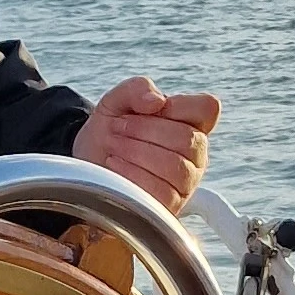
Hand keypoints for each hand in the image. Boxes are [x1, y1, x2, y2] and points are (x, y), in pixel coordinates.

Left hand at [77, 76, 220, 211]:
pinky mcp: (170, 205)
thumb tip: (157, 101)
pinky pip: (160, 191)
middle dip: (145, 130)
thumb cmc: (112, 130)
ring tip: (113, 145)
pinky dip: (132, 174)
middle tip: (116, 128)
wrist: (87, 162)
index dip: (178, 106)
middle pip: (187, 138)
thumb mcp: (117, 100)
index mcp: (192, 123)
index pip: (207, 108)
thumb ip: (137, 88)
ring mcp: (186, 182)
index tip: (149, 108)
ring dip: (136, 152)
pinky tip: (114, 164)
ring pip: (175, 166)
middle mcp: (196, 154)